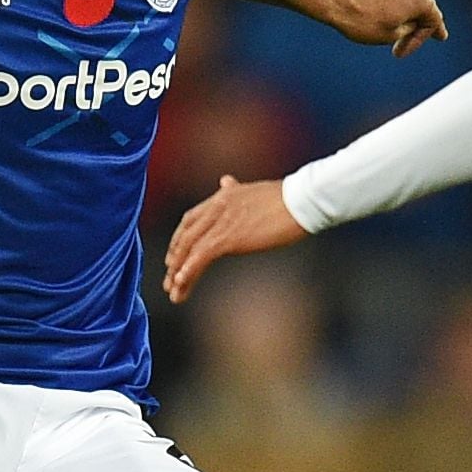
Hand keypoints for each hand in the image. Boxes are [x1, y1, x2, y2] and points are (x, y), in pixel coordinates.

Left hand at [164, 177, 306, 302]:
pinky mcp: (229, 237)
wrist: (301, 201)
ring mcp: (221, 222)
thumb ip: (235, 189)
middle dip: (175, 259)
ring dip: (179, 272)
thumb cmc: (287, 198)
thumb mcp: (254, 190)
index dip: (180, 238)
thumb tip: (224, 180)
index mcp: (222, 196)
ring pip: (191, 249)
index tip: (174, 255)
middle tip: (169, 280)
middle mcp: (216, 206)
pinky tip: (183, 284)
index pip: (191, 219)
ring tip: (174, 292)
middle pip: (186, 235)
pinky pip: (202, 256)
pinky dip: (190, 270)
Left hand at [315, 0, 446, 55]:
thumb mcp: (392, 35)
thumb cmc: (362, 20)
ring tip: (389, 27)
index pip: (432, 22)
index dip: (420, 40)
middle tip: (408, 42)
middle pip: (422, 6)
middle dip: (415, 26)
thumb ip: (411, 29)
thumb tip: (415, 22)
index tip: (402, 53)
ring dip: (402, 11)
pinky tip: (378, 11)